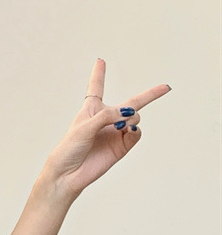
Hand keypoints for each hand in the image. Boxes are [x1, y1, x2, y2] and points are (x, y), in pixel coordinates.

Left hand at [42, 59, 170, 198]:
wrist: (68, 174)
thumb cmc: (69, 148)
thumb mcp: (84, 126)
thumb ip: (107, 116)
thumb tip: (128, 114)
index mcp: (91, 109)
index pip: (96, 87)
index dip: (99, 73)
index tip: (101, 60)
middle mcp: (106, 119)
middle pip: (131, 103)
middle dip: (150, 94)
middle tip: (165, 88)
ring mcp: (115, 132)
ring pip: (135, 118)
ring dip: (131, 118)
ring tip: (120, 126)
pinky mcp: (122, 146)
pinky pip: (136, 134)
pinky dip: (135, 130)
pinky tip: (128, 130)